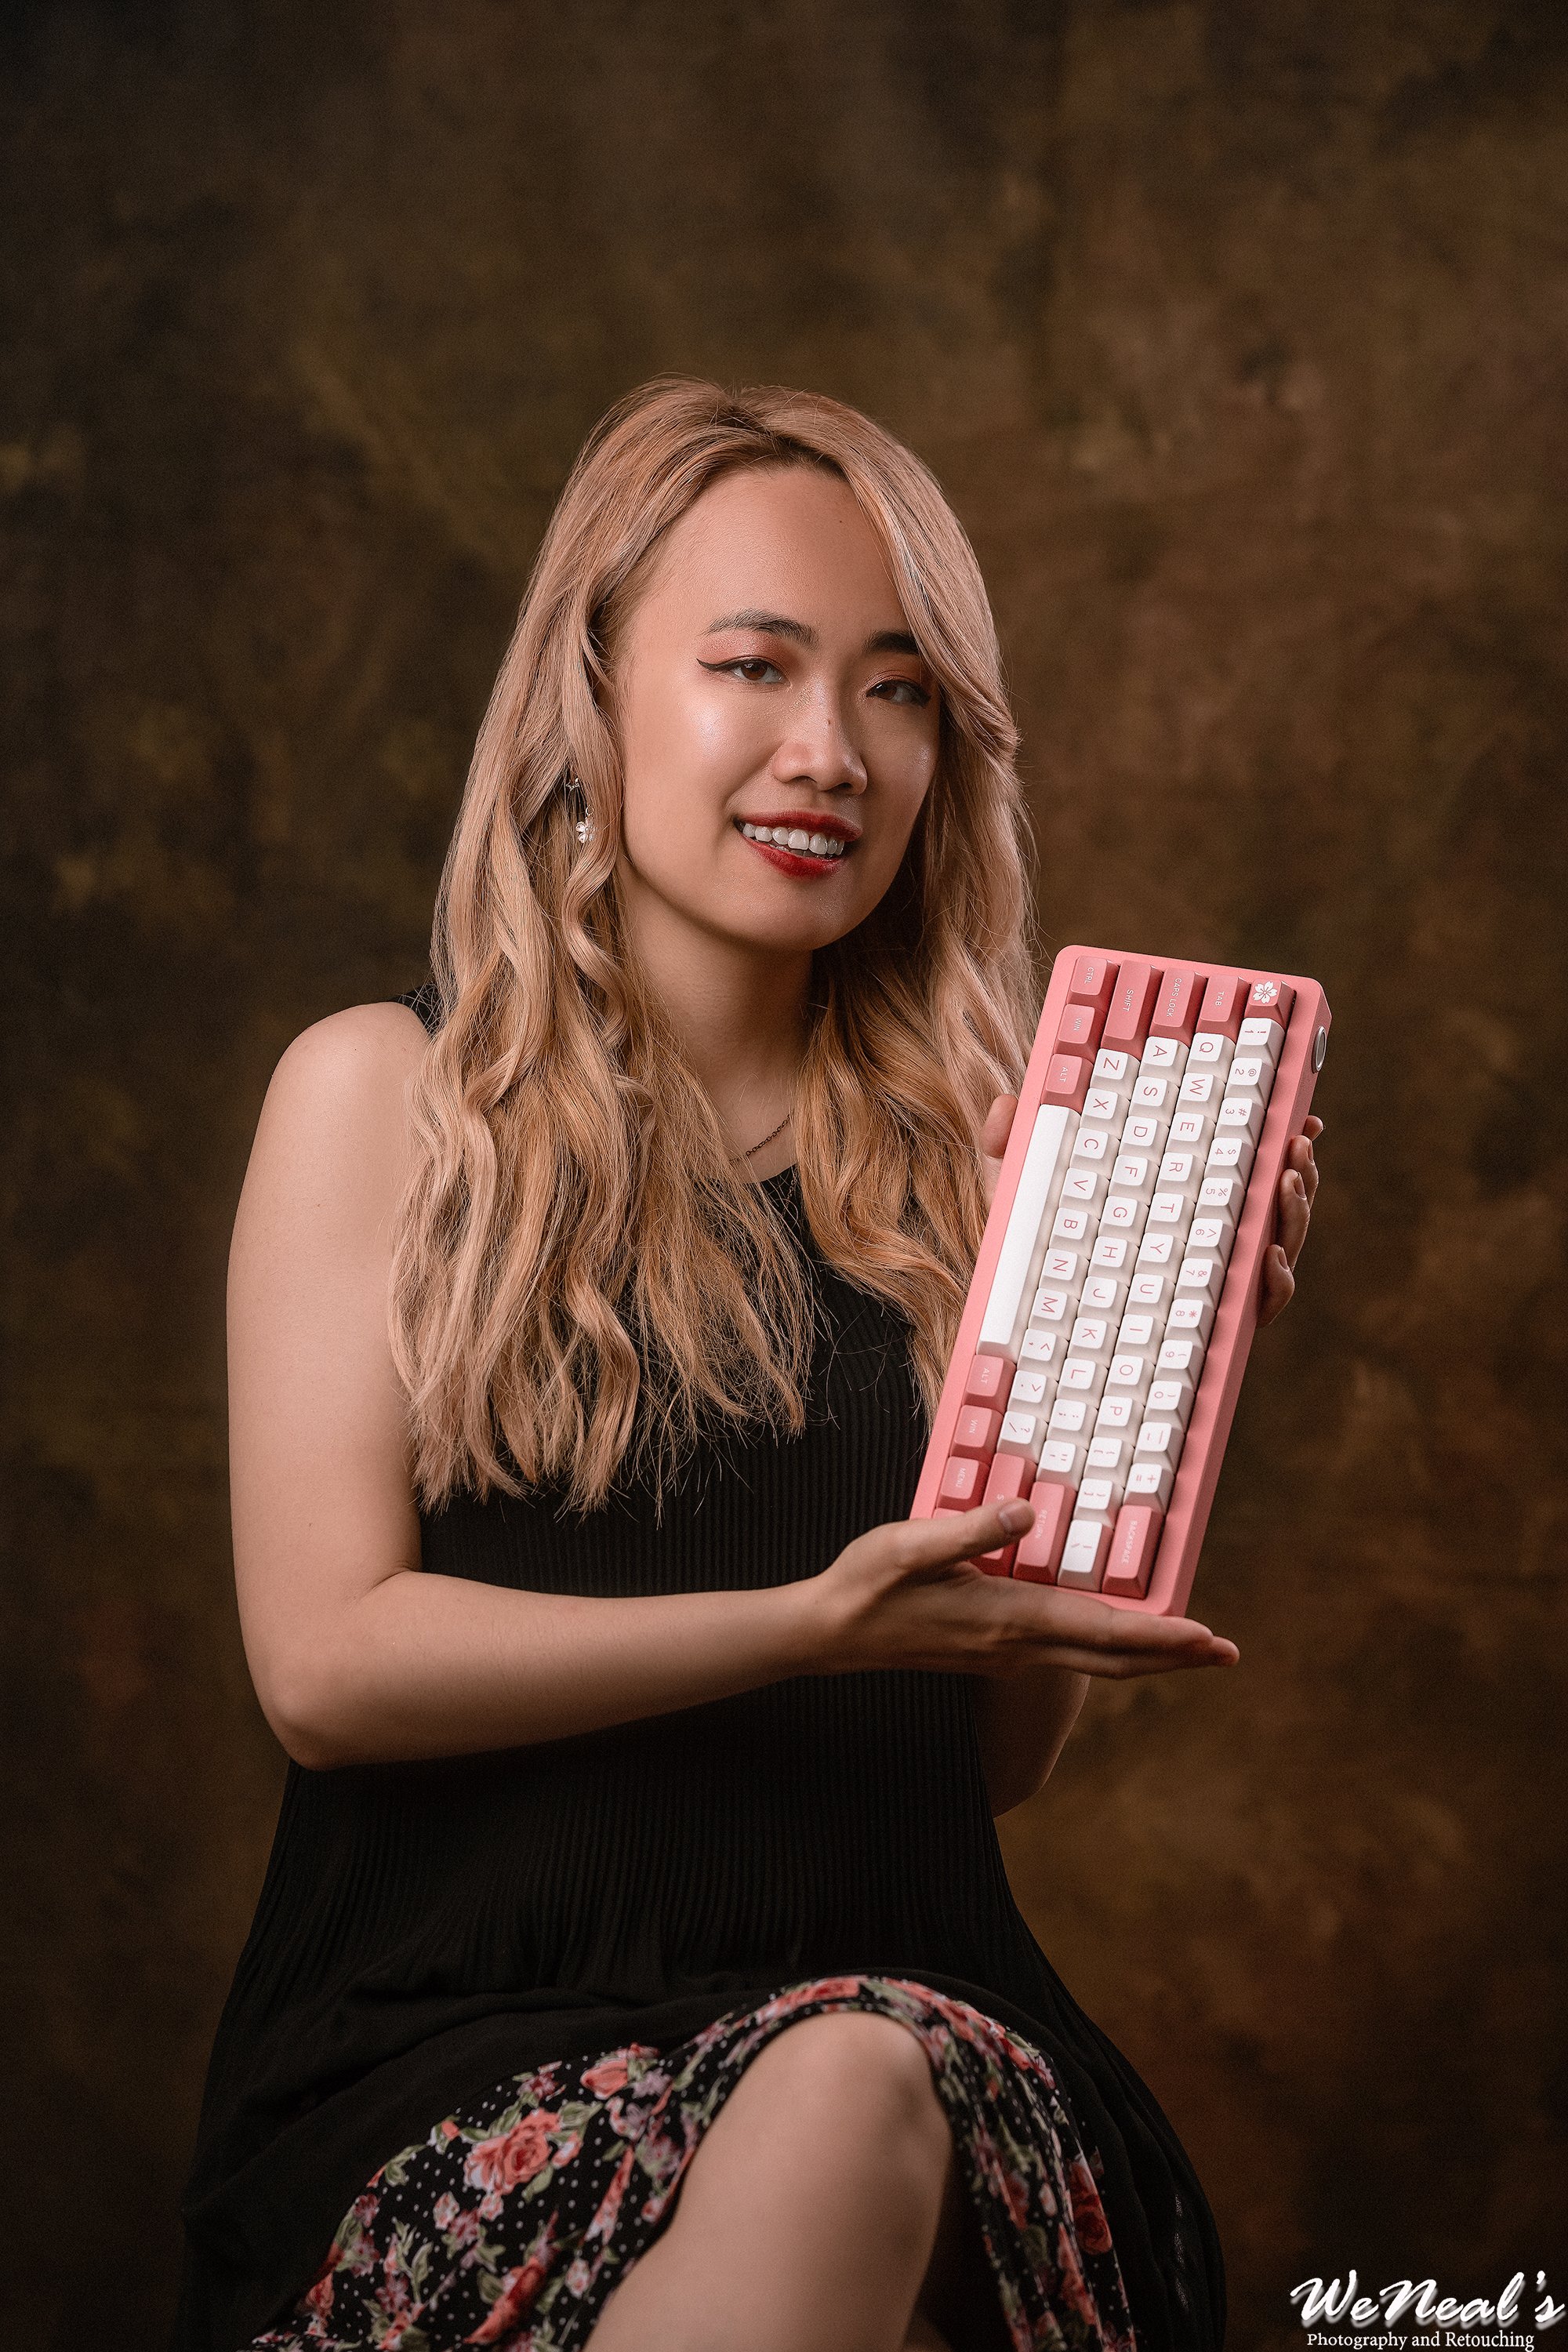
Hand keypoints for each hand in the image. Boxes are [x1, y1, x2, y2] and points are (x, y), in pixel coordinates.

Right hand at [807, 1499, 1238, 1680]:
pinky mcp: (996, 1652)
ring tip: (1194, 1647)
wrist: (831, 1633)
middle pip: (1114, 1659)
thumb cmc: (868, 1584)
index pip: (1103, 1632)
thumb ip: (971, 1528)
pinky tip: (1122, 1635)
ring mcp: (1008, 1655)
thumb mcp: (911, 1544)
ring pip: (1096, 1661)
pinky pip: (1071, 1655)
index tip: (1210, 1638)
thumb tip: (1025, 1511)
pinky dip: (1112, 1649)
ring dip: (1150, 1656)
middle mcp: (1018, 1646)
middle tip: (1229, 1655)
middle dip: (1175, 1657)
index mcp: (1008, 1618)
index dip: (1162, 1636)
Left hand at [983, 1093, 1322, 1328]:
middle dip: (1300, 1177)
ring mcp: (1211, 1288)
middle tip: (1299, 1147)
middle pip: (1276, 1210)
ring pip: (1278, 1250)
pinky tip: (1268, 1258)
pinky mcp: (1208, 1329)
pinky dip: (1273, 1283)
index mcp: (1184, 1206)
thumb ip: (1016, 1144)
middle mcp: (1208, 1248)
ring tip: (1287, 1184)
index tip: (1304, 1120)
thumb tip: (1002, 1109)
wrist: (1022, 1333)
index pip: (1246, 1171)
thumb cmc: (1036, 1252)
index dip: (1283, 1146)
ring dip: (1295, 1217)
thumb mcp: (1026, 1191)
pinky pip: (1258, 1307)